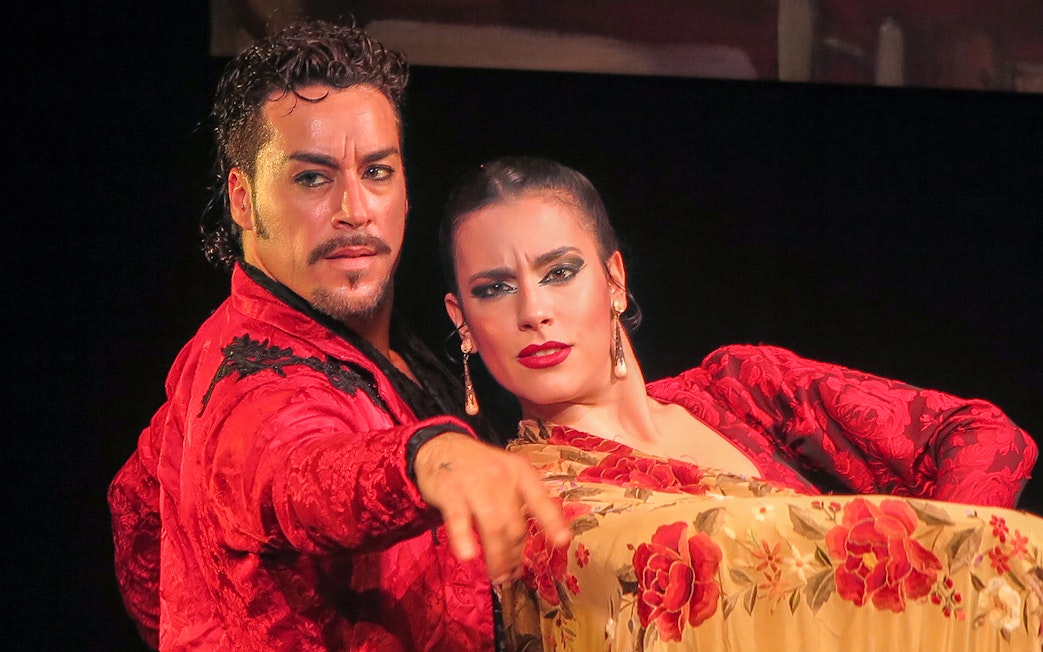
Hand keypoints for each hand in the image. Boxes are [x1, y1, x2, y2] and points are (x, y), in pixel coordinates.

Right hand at [413, 432, 570, 582]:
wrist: (441, 446)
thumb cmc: (479, 468)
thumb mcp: (506, 475)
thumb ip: (519, 502)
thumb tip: (529, 543)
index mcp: (520, 472)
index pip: (541, 500)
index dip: (553, 522)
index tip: (563, 541)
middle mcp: (501, 477)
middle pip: (514, 523)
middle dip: (515, 554)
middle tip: (512, 574)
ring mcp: (474, 484)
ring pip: (492, 526)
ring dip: (497, 556)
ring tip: (498, 576)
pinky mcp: (450, 492)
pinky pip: (459, 519)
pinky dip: (464, 538)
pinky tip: (468, 556)